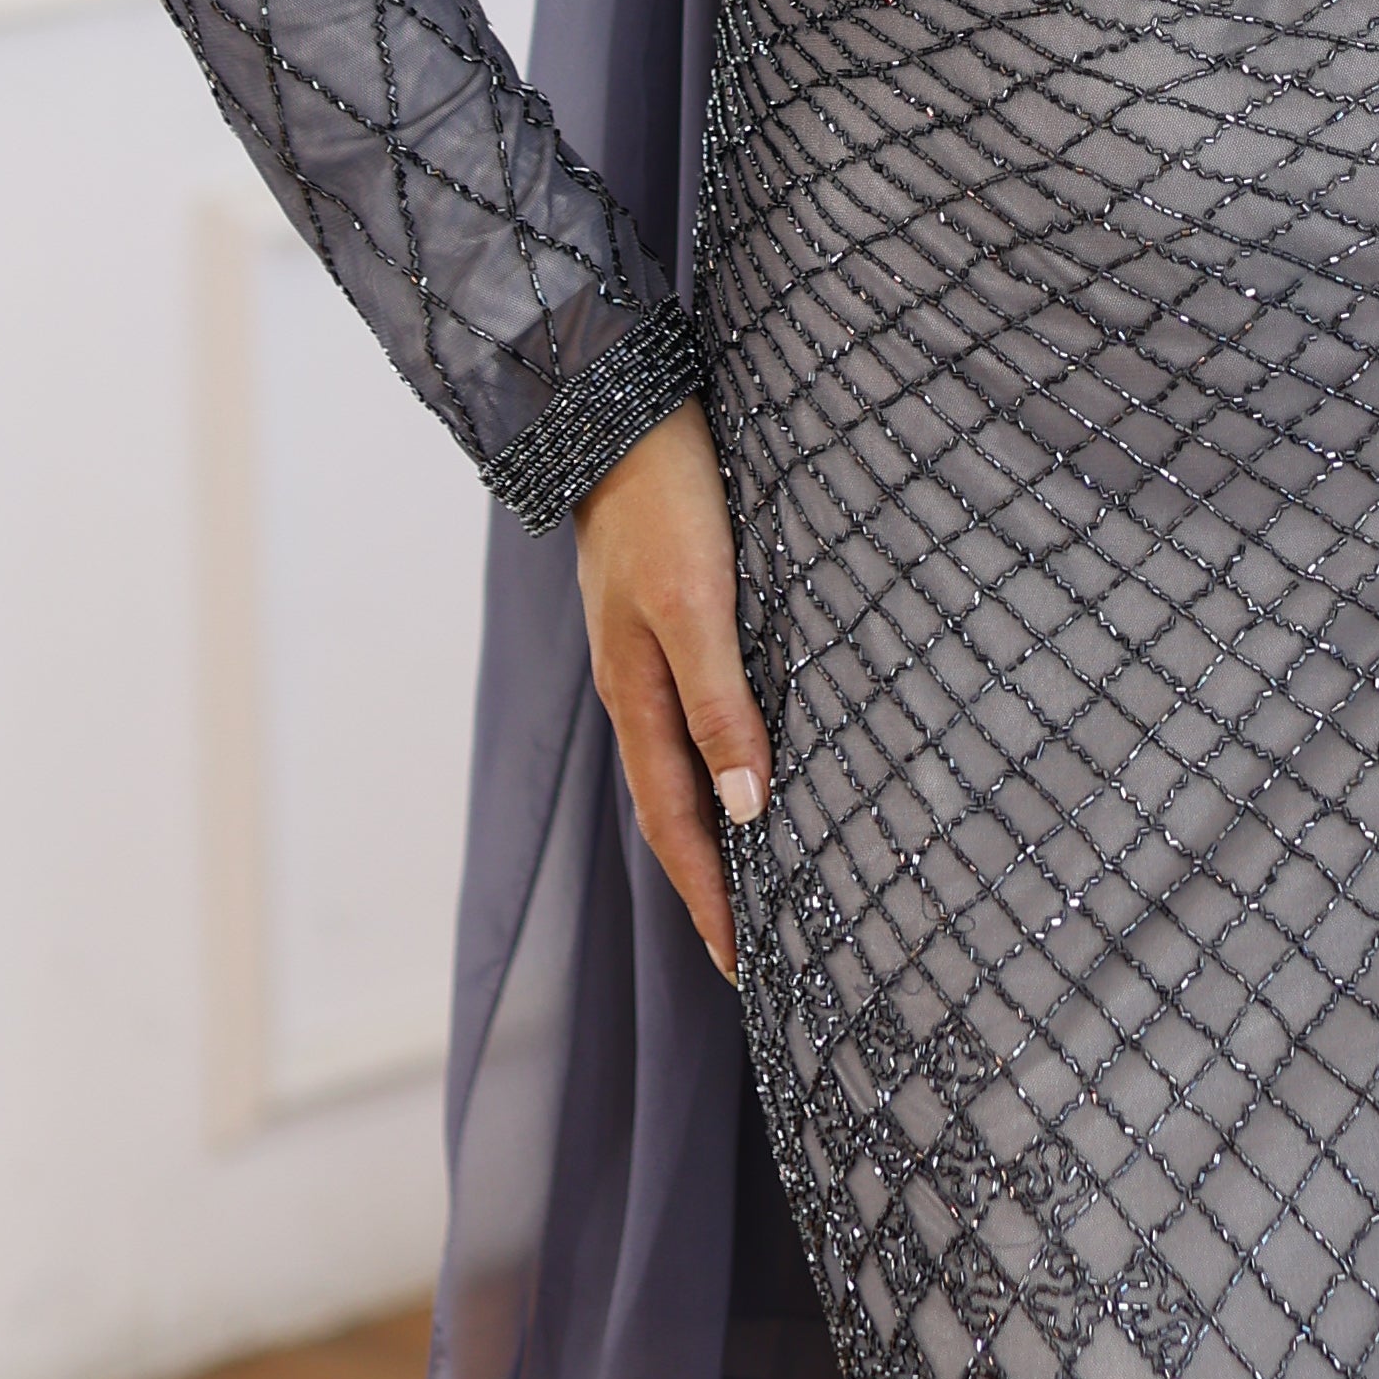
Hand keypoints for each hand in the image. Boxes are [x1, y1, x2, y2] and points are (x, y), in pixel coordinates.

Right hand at [572, 395, 771, 982]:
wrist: (618, 407)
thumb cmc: (663, 500)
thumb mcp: (696, 602)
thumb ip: (720, 700)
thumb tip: (750, 805)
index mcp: (638, 698)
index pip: (678, 829)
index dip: (712, 901)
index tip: (745, 971)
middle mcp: (640, 690)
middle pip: (678, 814)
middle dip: (712, 888)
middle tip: (753, 956)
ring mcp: (650, 656)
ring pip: (686, 770)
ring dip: (718, 833)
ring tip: (759, 884)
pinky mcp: (671, 619)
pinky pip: (696, 721)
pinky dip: (721, 766)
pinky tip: (751, 768)